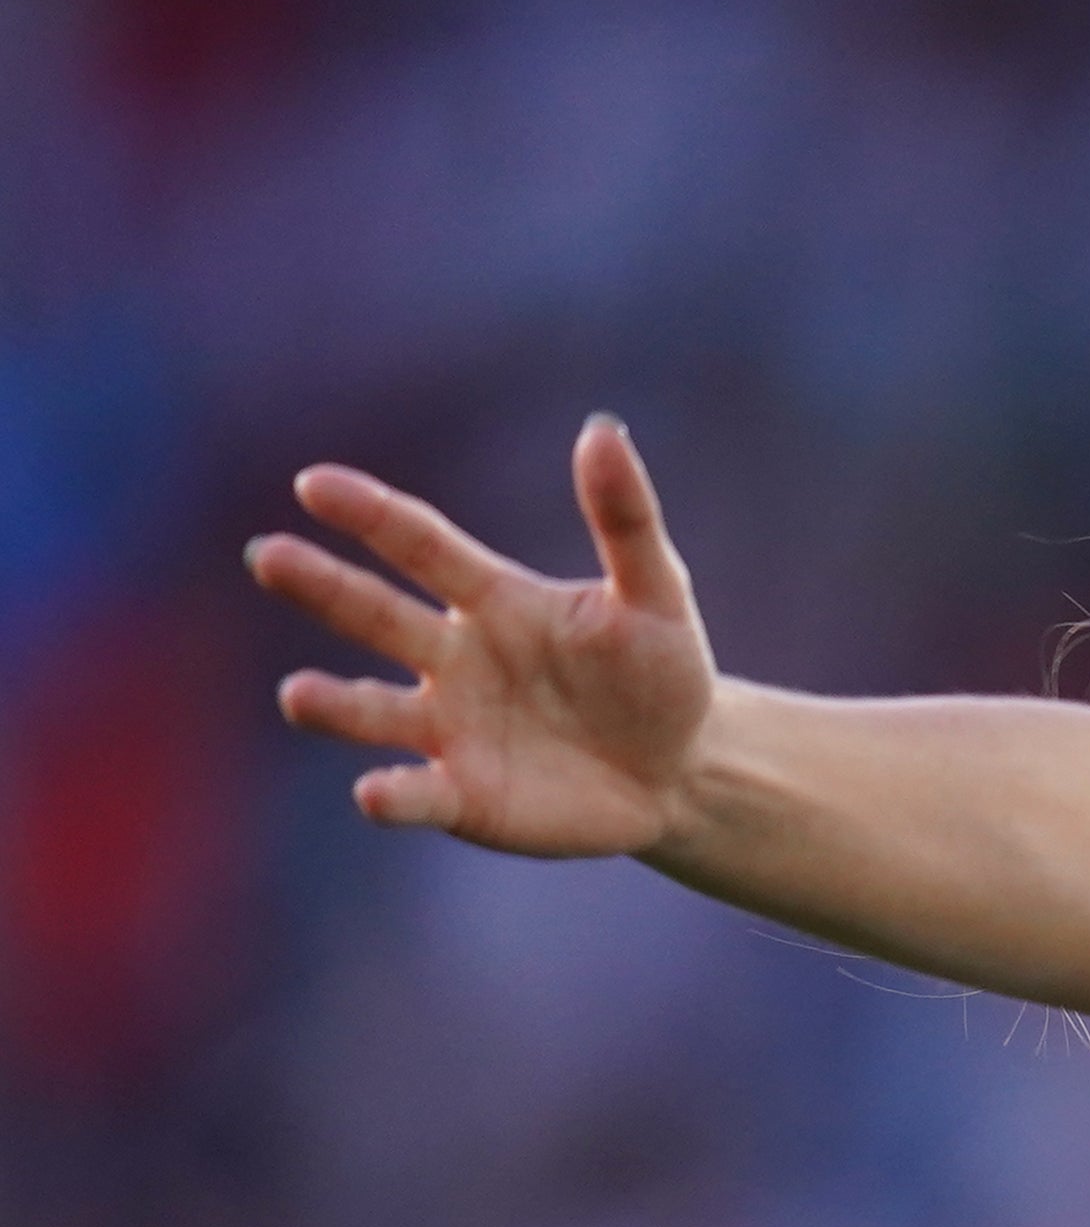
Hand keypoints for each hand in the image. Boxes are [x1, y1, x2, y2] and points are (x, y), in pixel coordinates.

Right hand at [246, 416, 717, 857]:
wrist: (684, 770)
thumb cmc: (661, 671)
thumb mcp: (657, 593)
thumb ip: (624, 519)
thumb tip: (602, 429)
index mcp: (492, 599)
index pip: (421, 546)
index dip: (371, 515)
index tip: (315, 484)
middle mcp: (454, 659)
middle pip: (376, 616)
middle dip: (323, 588)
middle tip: (268, 556)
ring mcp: (451, 729)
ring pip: (375, 712)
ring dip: (335, 705)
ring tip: (297, 695)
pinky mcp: (465, 797)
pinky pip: (420, 795)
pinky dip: (395, 796)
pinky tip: (375, 793)